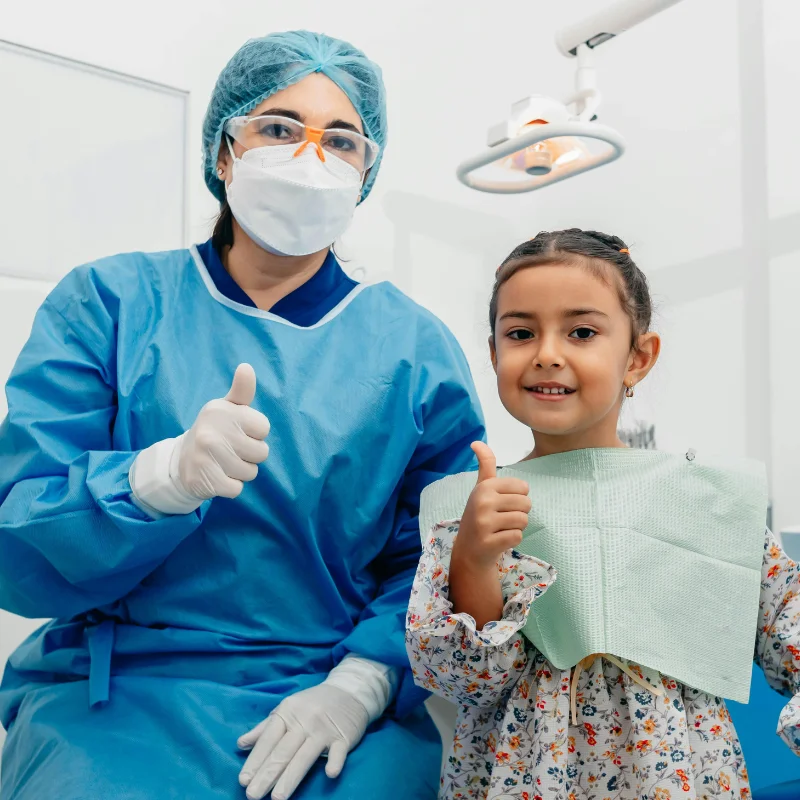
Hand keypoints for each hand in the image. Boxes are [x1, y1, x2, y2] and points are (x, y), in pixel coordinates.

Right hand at [175, 363, 270, 500]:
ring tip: (224, 463)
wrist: (181, 461)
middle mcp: (211, 431)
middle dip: (250, 455)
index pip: (264, 427)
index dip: (255, 433)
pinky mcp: (205, 480)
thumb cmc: (215, 431)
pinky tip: (218, 476)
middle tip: (231, 450)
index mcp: (220, 410)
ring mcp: (206, 456)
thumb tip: (247, 367)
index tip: (238, 432)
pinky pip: (237, 489)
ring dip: (241, 472)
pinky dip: (231, 486)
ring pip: (251, 472)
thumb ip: (241, 390)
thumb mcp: (227, 408)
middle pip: (261, 452)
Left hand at [238, 685, 369, 799]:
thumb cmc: (313, 703)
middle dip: (267, 774)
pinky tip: (330, 773)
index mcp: (288, 712)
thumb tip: (241, 744)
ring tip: (277, 797)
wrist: (349, 690)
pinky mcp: (344, 736)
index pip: (268, 739)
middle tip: (253, 795)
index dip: (255, 760)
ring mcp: (324, 729)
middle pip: (283, 751)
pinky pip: (339, 751)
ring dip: (291, 777)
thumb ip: (265, 728)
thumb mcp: (287, 708)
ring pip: (305, 755)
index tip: (243, 780)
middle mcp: (304, 720)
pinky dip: (335, 761)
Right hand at [452, 442, 530, 570]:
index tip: (501, 504)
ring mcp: (484, 523)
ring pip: (523, 520)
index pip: (523, 487)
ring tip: (500, 529)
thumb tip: (476, 442)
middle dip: (519, 513)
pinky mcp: (489, 542)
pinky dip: (512, 540)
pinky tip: (498, 540)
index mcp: (484, 486)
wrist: (469, 550)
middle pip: (526, 504)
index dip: (518, 498)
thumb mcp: (482, 488)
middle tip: (502, 519)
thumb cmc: (481, 515)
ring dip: (516, 527)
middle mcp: (482, 501)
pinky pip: (517, 536)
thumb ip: (485, 465)